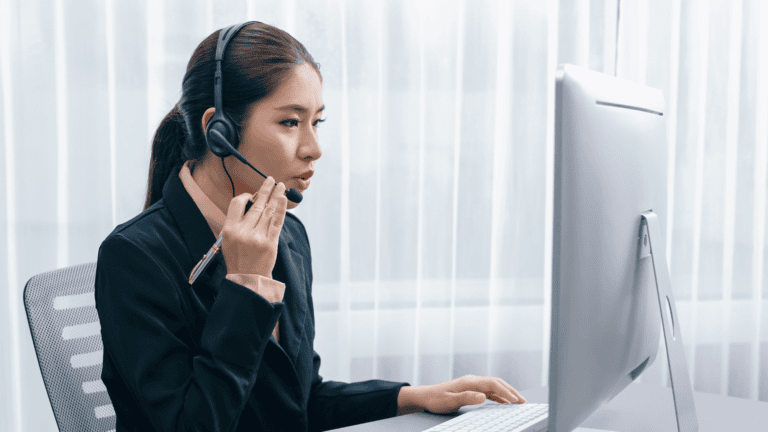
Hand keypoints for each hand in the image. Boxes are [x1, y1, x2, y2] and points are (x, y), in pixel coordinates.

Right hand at [220, 176, 287, 277]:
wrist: (247, 278)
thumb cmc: (237, 258)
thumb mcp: (228, 240)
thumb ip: (237, 222)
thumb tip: (252, 203)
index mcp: (230, 229)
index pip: (237, 204)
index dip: (246, 196)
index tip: (252, 195)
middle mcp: (244, 231)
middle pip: (257, 205)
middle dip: (265, 190)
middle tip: (271, 180)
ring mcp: (258, 237)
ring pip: (269, 211)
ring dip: (276, 196)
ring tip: (280, 186)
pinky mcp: (271, 242)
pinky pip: (277, 222)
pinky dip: (281, 209)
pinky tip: (283, 199)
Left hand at [401, 375, 526, 414]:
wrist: (425, 396)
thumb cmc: (435, 399)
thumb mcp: (449, 401)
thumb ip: (466, 398)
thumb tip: (483, 396)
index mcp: (469, 382)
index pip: (493, 384)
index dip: (506, 392)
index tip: (516, 400)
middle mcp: (472, 380)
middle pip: (496, 383)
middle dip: (511, 391)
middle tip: (523, 401)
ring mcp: (472, 384)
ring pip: (494, 386)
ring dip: (506, 393)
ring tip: (518, 402)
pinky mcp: (470, 389)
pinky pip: (488, 391)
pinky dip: (499, 396)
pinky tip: (504, 402)